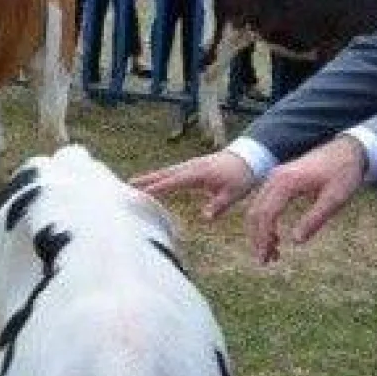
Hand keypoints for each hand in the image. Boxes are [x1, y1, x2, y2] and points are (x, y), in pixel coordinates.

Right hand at [131, 150, 257, 221]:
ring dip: (150, 177)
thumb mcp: (233, 193)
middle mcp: (190, 167)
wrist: (250, 157)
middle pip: (163, 174)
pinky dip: (160, 176)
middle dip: (145, 180)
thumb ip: (218, 205)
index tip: (139, 193)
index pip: (171, 182)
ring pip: (166, 172)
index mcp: (197, 174)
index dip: (155, 188)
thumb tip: (205, 218)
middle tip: (126, 184)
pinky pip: (172, 171)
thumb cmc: (242, 176)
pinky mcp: (193, 166)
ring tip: (133, 183)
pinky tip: (155, 181)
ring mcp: (190, 165)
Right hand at [243, 137, 367, 262]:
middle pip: (256, 212)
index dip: (263, 238)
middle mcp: (275, 178)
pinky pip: (265, 202)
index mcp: (287, 182)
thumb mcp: (335, 199)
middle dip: (257, 238)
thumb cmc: (344, 173)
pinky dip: (265, 221)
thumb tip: (295, 242)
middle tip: (265, 261)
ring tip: (272, 253)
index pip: (266, 214)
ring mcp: (275, 177)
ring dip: (260, 231)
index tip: (265, 258)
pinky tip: (276, 237)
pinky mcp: (280, 179)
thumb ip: (314, 219)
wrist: (348, 149)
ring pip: (258, 208)